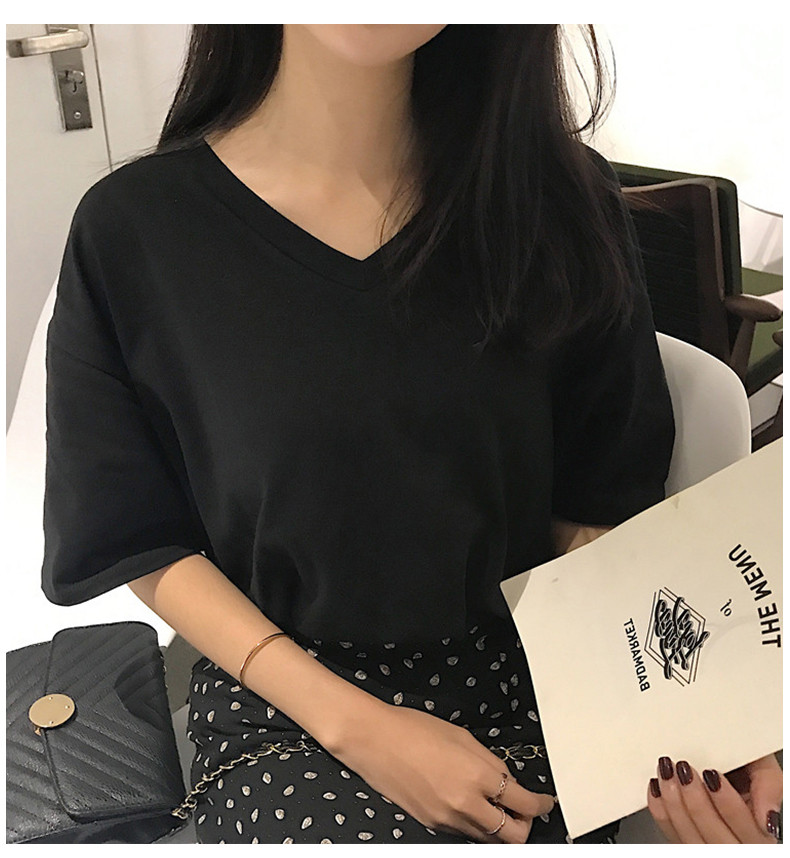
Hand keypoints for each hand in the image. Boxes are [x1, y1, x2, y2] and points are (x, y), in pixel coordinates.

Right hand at [328, 702, 555, 842]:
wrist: (374, 740)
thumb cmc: (413, 729)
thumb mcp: (462, 736)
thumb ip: (490, 762)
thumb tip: (506, 780)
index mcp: (478, 776)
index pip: (524, 804)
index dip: (541, 804)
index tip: (545, 801)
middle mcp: (466, 804)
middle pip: (513, 835)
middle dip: (525, 824)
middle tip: (525, 809)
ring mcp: (448, 819)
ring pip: (488, 838)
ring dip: (498, 826)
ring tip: (495, 805)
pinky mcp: (431, 824)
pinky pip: (464, 831)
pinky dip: (474, 823)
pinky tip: (468, 802)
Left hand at [647, 754, 781, 842]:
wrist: (721, 764)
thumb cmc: (742, 766)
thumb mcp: (761, 766)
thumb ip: (769, 784)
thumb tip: (767, 816)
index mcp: (759, 833)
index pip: (747, 828)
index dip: (728, 803)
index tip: (712, 774)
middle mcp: (734, 846)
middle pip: (714, 836)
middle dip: (696, 801)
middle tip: (684, 770)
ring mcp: (707, 845)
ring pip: (690, 839)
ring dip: (674, 802)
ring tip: (668, 774)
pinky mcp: (685, 839)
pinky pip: (670, 835)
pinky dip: (660, 810)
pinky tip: (658, 788)